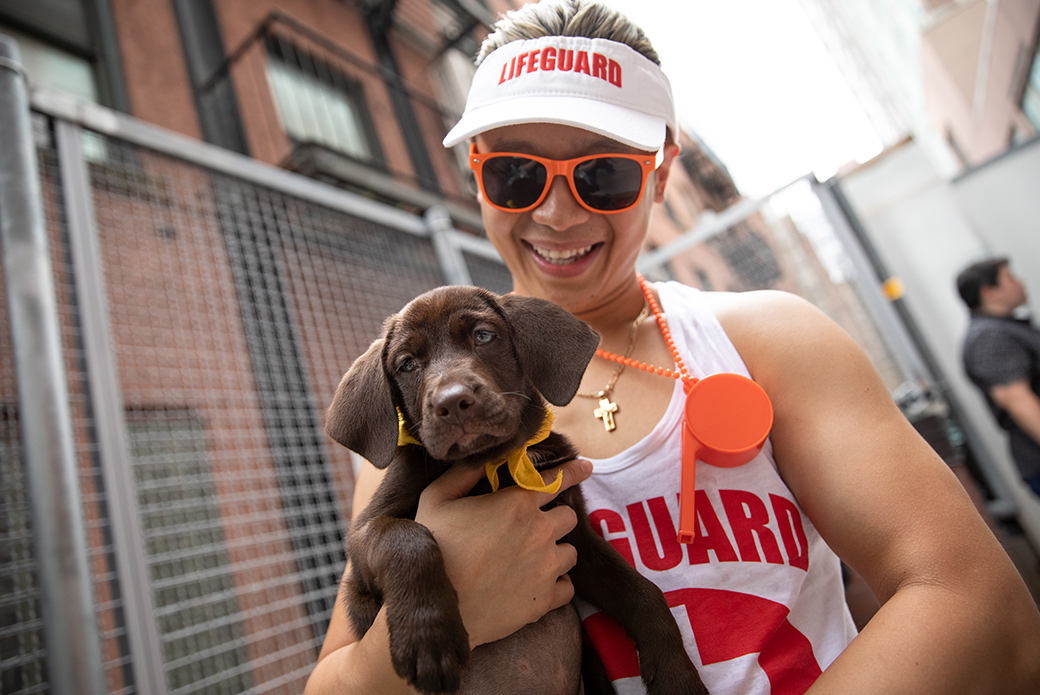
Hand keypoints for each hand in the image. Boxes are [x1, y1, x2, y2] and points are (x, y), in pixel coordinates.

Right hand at [415, 457, 591, 647]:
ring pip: (570, 553)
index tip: (585, 467)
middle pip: (568, 517)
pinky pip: (568, 588)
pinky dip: (557, 585)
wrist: (435, 605)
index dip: (572, 471)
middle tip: (534, 528)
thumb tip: (483, 458)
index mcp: (518, 504)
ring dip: (556, 552)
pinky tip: (538, 584)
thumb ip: (464, 473)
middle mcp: (540, 532)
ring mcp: (546, 568)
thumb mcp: (437, 498)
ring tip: (533, 559)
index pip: (557, 480)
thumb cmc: (433, 548)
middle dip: (554, 518)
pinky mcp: (544, 600)